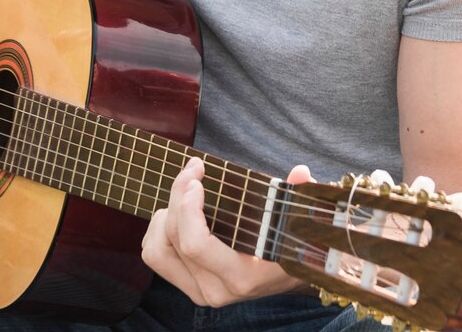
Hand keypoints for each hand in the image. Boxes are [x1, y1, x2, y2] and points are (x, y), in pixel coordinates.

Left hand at [143, 158, 312, 305]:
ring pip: (157, 251)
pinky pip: (157, 258)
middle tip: (194, 169)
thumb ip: (302, 196)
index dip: (187, 208)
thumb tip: (301, 172)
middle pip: (173, 240)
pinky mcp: (191, 287)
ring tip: (184, 192)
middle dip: (177, 196)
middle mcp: (217, 290)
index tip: (197, 178)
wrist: (299, 276)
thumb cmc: (300, 242)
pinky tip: (176, 211)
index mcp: (243, 276)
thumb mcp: (305, 218)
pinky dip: (158, 231)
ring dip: (164, 215)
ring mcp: (201, 292)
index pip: (196, 245)